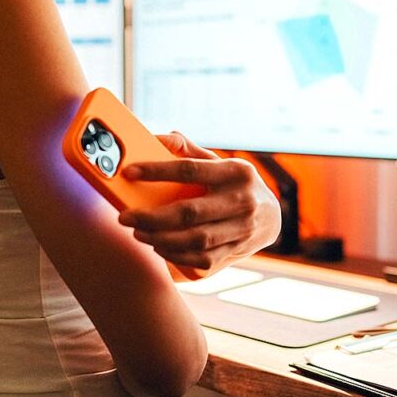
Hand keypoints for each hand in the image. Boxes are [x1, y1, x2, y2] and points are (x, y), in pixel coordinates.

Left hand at [117, 132, 280, 278]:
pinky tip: (158, 247)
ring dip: (160, 239)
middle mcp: (242, 200)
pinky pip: (202, 259)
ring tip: (138, 232)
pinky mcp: (237, 250)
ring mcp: (243, 228)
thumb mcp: (220, 163)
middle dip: (152, 217)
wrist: (272, 217)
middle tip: (125, 217)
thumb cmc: (236, 185)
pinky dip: (176, 256)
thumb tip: (160, 137)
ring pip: (195, 239)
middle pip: (190, 212)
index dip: (158, 171)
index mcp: (235, 172)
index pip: (190, 170)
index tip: (129, 172)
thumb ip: (190, 151)